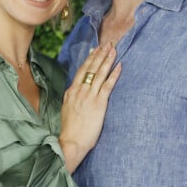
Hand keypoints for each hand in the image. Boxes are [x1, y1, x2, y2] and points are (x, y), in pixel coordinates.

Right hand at [59, 44, 120, 171]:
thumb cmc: (70, 131)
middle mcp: (79, 91)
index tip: (94, 50)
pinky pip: (108, 85)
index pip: (81, 71)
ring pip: (99, 73)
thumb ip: (72, 100)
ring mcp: (89, 96)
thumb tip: (75, 95)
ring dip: (107, 60)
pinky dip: (114, 74)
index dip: (89, 59)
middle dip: (99, 55)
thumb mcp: (67, 111)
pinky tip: (119, 66)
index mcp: (71, 92)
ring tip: (113, 50)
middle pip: (90, 68)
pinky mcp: (99, 104)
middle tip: (107, 44)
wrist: (70, 142)